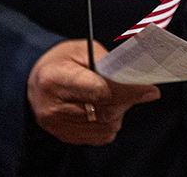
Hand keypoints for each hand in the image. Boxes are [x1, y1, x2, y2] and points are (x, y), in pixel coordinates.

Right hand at [27, 40, 159, 145]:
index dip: (128, 91)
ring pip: (106, 126)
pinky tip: (104, 108)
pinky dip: (110, 122)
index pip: (100, 91)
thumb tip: (135, 78)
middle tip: (137, 88)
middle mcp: (54, 107)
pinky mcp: (65, 136)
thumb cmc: (61, 61)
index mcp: (55, 79)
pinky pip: (100, 136)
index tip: (150, 90)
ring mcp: (57, 126)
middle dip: (127, 99)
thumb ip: (107, 62)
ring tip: (114, 95)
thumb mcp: (82, 49)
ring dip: (119, 111)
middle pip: (105, 110)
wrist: (35, 81)